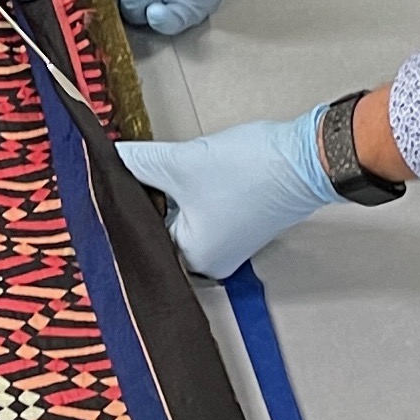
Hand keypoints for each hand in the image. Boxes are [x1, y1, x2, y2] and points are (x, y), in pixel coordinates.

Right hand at [13, 0, 256, 35]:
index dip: (69, 2)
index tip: (54, 9)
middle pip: (105, 12)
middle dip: (98, 13)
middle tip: (93, 9)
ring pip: (132, 18)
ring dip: (134, 1)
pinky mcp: (183, 10)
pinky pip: (163, 27)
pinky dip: (158, 18)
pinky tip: (160, 2)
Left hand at [118, 110, 336, 279]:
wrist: (306, 158)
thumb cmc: (254, 173)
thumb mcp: (180, 162)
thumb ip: (139, 162)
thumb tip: (113, 159)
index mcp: (194, 260)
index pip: (143, 234)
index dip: (129, 202)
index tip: (115, 179)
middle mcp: (212, 261)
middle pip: (162, 227)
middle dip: (152, 196)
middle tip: (139, 168)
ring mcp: (230, 244)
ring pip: (184, 217)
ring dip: (175, 193)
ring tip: (173, 170)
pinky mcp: (242, 225)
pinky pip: (205, 212)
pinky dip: (196, 193)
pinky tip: (195, 174)